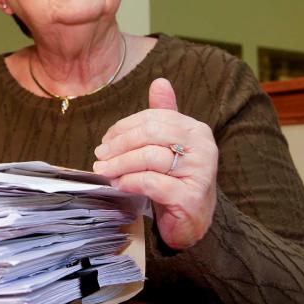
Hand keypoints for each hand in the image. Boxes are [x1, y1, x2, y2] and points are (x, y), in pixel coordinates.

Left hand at [93, 78, 217, 249]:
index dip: (123, 128)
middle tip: (99, 157)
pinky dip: (130, 182)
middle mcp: (203, 147)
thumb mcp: (169, 146)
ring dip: (119, 164)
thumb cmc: (176, 181)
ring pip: (149, 157)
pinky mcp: (190, 196)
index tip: (105, 141)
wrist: (193, 222)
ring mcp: (200, 172)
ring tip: (104, 171)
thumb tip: (160, 82)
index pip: (152, 118)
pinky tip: (119, 185)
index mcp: (196, 130)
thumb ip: (163, 116)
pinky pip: (151, 182)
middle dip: (118, 145)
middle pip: (150, 134)